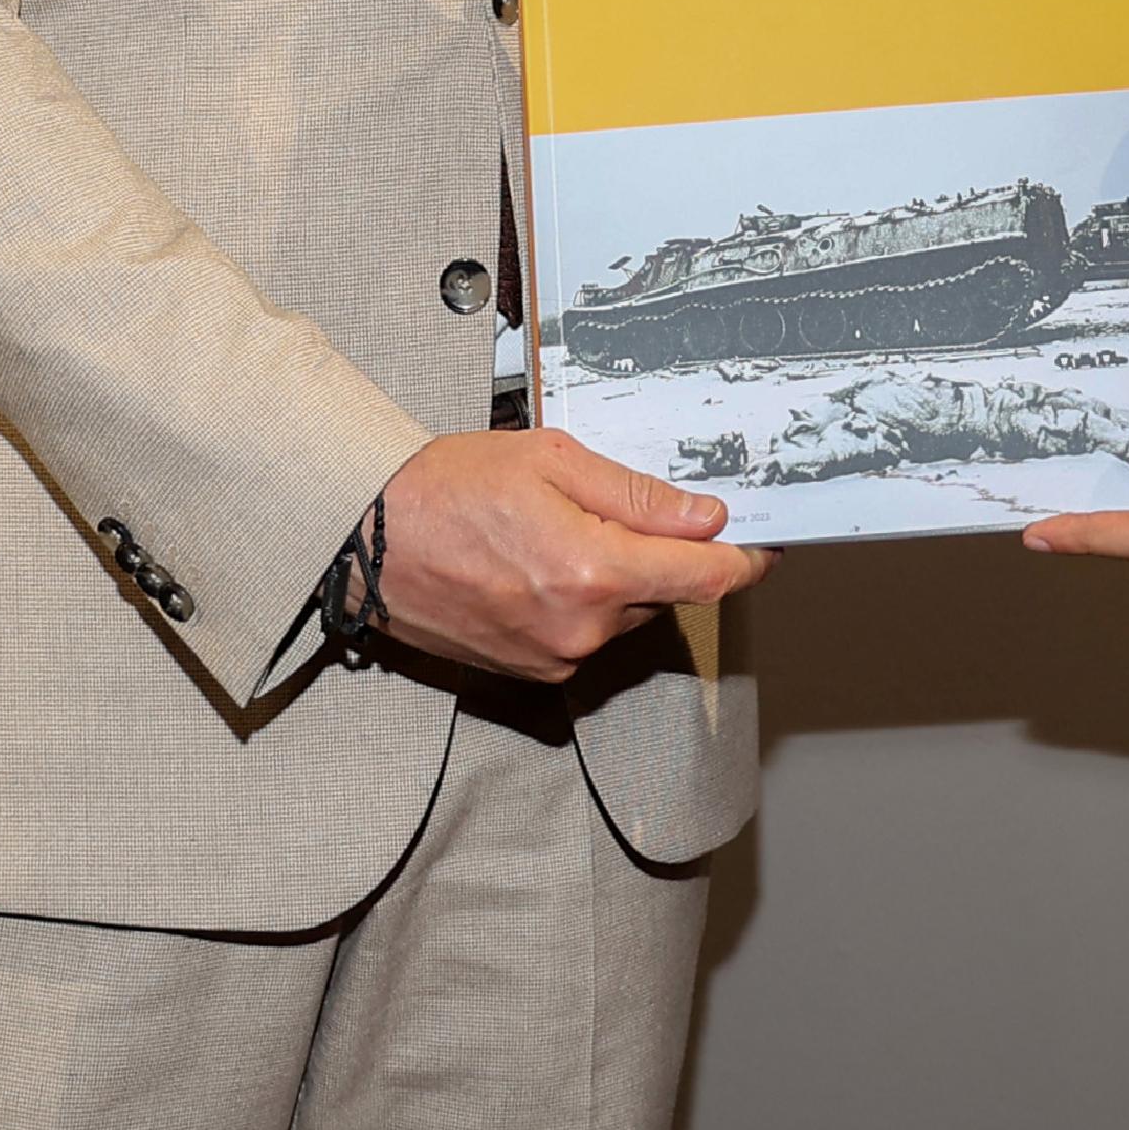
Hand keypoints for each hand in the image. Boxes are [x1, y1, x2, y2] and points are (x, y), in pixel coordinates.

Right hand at [373, 426, 770, 682]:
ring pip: (624, 615)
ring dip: (613, 579)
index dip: (744, 559)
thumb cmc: (443, 491)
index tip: (763, 546)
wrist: (366, 539)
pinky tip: (534, 565)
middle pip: (664, 594)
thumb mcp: (550, 459)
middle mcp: (581, 627)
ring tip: (551, 531)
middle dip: (657, 555)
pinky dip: (578, 602)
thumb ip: (636, 493)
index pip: (705, 577)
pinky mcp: (531, 670)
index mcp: (593, 572)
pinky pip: (583, 634)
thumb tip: (704, 516)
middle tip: (612, 510)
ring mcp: (554, 655)